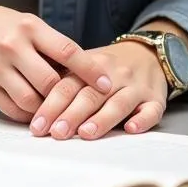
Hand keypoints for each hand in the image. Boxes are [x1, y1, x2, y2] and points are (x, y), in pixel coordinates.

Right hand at [0, 0, 112, 121]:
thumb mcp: (27, 23)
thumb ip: (51, 45)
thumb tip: (83, 73)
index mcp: (29, 27)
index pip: (67, 51)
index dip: (89, 70)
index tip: (106, 83)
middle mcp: (13, 46)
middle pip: (51, 82)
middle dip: (68, 97)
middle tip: (82, 105)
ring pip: (33, 101)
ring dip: (48, 109)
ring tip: (57, 110)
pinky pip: (13, 110)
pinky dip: (29, 115)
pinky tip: (36, 112)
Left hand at [30, 40, 167, 139]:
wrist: (146, 53)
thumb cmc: (106, 68)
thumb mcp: (81, 68)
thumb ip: (63, 83)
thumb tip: (31, 106)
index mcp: (87, 67)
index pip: (66, 85)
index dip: (51, 105)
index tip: (37, 126)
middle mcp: (110, 75)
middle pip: (89, 95)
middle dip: (71, 115)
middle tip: (56, 133)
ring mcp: (134, 86)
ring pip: (118, 102)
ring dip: (101, 119)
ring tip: (85, 133)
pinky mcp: (155, 98)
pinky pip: (151, 109)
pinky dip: (142, 119)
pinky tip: (131, 129)